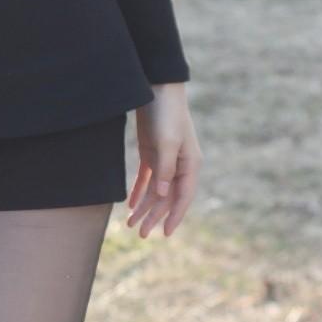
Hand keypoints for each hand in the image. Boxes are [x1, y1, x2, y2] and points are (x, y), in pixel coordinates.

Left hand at [126, 84, 199, 237]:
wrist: (155, 87)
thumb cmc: (165, 113)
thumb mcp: (166, 141)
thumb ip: (164, 169)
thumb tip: (163, 195)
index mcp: (189, 163)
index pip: (183, 196)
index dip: (175, 216)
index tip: (164, 234)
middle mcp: (179, 164)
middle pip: (167, 197)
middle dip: (154, 216)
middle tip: (140, 234)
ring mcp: (165, 158)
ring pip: (155, 190)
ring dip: (144, 207)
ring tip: (131, 224)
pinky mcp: (151, 152)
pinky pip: (146, 178)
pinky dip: (139, 192)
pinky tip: (131, 206)